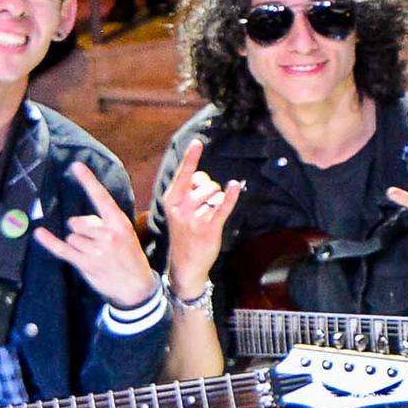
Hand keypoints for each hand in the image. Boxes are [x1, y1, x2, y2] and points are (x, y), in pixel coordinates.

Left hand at [28, 158, 160, 308]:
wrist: (137, 287)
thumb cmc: (130, 257)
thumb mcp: (126, 235)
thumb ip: (105, 223)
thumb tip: (79, 221)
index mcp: (119, 222)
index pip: (101, 197)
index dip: (88, 181)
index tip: (76, 166)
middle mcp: (107, 234)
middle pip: (77, 221)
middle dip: (80, 229)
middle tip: (94, 242)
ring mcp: (96, 250)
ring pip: (71, 237)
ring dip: (77, 244)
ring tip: (93, 255)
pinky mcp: (85, 263)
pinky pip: (62, 249)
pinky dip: (49, 242)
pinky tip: (39, 233)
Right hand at [151, 135, 245, 288]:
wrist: (185, 265)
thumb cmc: (184, 233)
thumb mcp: (178, 210)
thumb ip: (188, 191)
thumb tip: (201, 176)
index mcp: (171, 200)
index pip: (183, 174)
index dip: (191, 157)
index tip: (197, 142)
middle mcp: (181, 207)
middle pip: (207, 185)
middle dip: (211, 192)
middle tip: (204, 210)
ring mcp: (194, 219)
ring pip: (216, 196)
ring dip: (218, 203)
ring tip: (208, 218)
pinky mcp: (209, 228)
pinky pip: (223, 207)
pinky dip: (231, 196)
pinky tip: (236, 186)